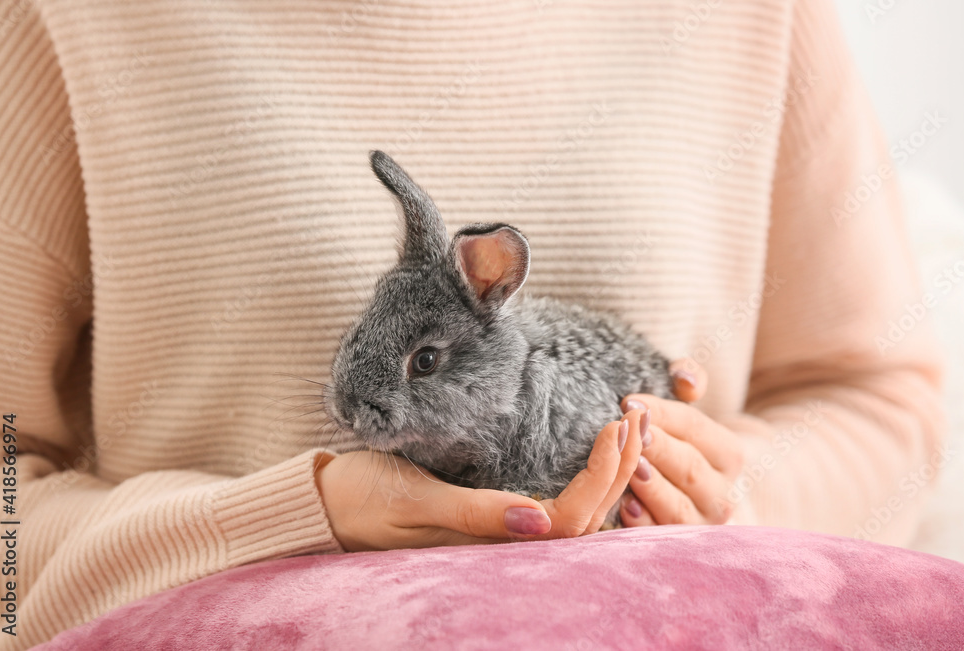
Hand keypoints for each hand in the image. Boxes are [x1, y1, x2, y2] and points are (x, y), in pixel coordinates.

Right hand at [316, 411, 644, 550]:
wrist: (325, 504)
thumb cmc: (362, 501)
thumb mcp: (416, 501)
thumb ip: (477, 513)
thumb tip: (541, 522)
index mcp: (489, 548)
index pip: (569, 520)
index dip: (603, 477)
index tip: (615, 424)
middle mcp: (502, 547)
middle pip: (584, 519)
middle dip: (620, 469)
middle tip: (638, 415)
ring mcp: (499, 533)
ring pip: (574, 514)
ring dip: (608, 472)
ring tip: (628, 426)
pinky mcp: (491, 515)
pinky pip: (553, 505)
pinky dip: (583, 475)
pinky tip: (595, 450)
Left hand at [617, 358, 743, 525]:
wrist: (673, 493)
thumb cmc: (672, 441)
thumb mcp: (681, 408)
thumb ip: (688, 379)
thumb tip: (687, 379)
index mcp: (728, 454)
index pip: (694, 427)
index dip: (662, 413)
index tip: (627, 401)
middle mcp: (721, 493)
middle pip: (689, 467)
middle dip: (656, 448)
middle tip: (628, 432)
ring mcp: (700, 524)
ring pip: (678, 507)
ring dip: (652, 487)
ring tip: (629, 467)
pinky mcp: (676, 546)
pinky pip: (660, 537)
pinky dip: (643, 523)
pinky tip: (623, 507)